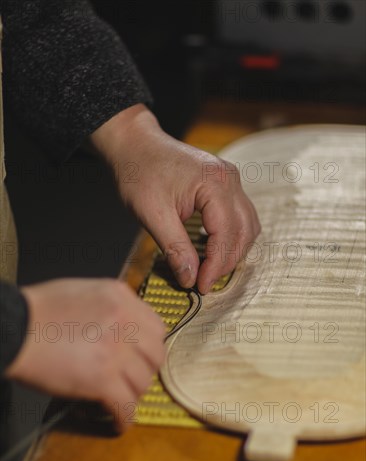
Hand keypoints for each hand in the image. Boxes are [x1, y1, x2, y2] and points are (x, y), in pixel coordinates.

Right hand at [5, 279, 165, 430]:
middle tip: (131, 378)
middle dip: (145, 370)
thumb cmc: (37, 311)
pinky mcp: (102, 378)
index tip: (142, 356)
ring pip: (143, 382)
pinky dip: (124, 417)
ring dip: (132, 394)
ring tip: (119, 398)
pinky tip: (118, 420)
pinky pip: (126, 405)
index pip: (157, 327)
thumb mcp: (83, 291)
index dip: (150, 346)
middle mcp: (124, 321)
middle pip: (155, 356)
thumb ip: (110, 306)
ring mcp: (115, 350)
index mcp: (120, 298)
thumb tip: (123, 325)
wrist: (14, 327)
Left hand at [89, 104, 260, 293]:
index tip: (201, 287)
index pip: (226, 234)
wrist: (135, 145)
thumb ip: (175, 248)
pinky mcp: (227, 185)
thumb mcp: (152, 214)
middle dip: (226, 262)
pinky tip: (214, 250)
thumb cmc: (139, 173)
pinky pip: (241, 217)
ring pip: (247, 226)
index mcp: (215, 183)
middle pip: (243, 232)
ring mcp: (232, 180)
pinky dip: (232, 238)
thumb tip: (190, 279)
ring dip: (233, 251)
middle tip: (204, 282)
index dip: (216, 265)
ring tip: (210, 270)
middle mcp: (230, 180)